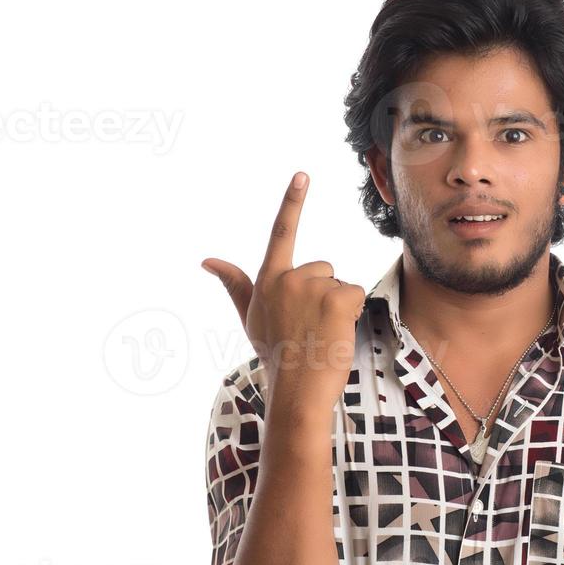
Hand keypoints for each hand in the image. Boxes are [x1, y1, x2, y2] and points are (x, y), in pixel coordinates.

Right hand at [201, 172, 367, 414]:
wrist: (295, 390)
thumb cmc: (275, 355)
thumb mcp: (250, 317)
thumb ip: (234, 283)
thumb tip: (207, 260)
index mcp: (268, 280)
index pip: (281, 233)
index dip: (292, 202)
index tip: (302, 175)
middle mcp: (289, 277)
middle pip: (322, 269)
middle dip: (323, 294)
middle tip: (310, 327)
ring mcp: (314, 286)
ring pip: (340, 284)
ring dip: (337, 307)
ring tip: (321, 333)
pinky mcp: (338, 297)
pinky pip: (356, 295)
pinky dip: (352, 314)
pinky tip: (336, 333)